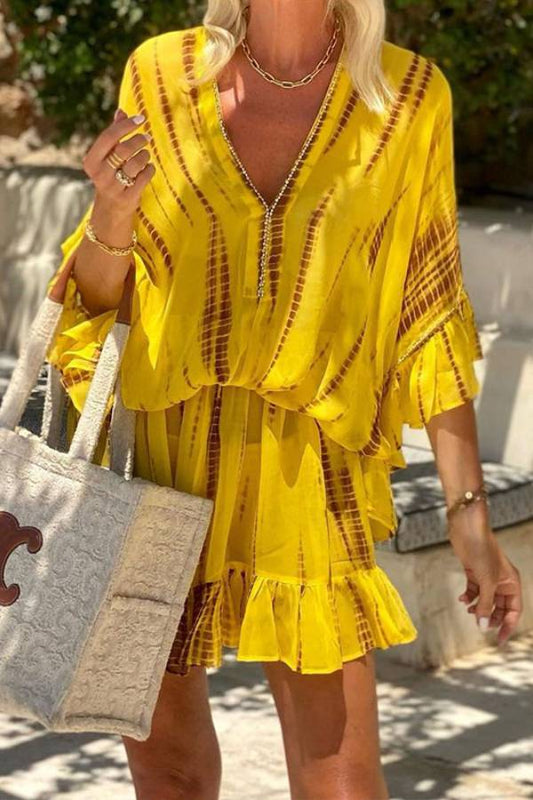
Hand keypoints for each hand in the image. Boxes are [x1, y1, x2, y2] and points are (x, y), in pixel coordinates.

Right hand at [82, 107, 154, 217]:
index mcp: (91, 161)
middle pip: (123, 149)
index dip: (126, 125)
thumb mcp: (107, 157)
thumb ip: (114, 135)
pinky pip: (144, 177)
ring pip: (136, 164)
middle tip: (146, 138)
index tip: (140, 119)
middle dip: (138, 140)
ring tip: (146, 155)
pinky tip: (148, 168)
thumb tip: (121, 112)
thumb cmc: (110, 176)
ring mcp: (113, 188)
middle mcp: (100, 175)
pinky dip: (149, 169)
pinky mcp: (128, 198)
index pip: (108, 137)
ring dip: (145, 156)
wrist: (110, 209)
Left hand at [448, 509, 522, 646]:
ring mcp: (487, 576)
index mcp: (512, 583)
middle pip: (499, 607)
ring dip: (478, 608)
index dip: (507, 625)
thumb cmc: (482, 551)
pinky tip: (463, 599)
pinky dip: (469, 596)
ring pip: (486, 600)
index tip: (500, 640)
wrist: (467, 530)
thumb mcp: (487, 583)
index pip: (514, 610)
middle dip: (490, 617)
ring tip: (470, 611)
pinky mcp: (474, 572)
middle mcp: (502, 581)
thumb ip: (485, 605)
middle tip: (481, 626)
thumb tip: (483, 626)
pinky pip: (474, 590)